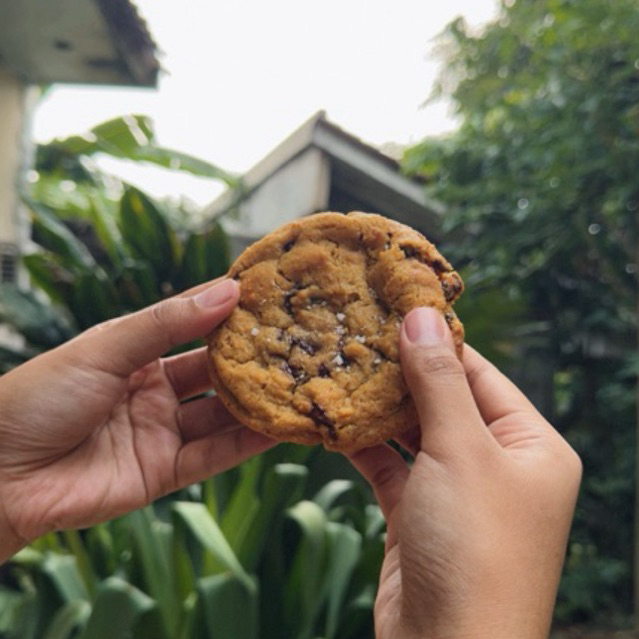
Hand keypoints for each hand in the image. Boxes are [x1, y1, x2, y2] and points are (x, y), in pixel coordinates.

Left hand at [0, 279, 275, 561]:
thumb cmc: (38, 396)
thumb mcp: (105, 347)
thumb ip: (167, 323)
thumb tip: (227, 290)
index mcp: (135, 353)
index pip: (194, 326)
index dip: (229, 312)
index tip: (271, 298)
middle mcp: (153, 390)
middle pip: (214, 372)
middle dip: (252, 359)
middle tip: (298, 344)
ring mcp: (161, 431)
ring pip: (221, 414)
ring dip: (257, 403)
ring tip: (302, 385)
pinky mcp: (164, 472)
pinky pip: (214, 454)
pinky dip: (247, 443)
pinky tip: (279, 427)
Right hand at [350, 307, 581, 638]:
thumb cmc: (473, 549)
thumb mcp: (461, 451)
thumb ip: (439, 381)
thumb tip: (423, 314)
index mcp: (531, 447)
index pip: (481, 374)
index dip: (439, 342)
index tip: (396, 310)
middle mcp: (499, 467)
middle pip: (446, 402)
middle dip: (403, 374)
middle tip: (360, 337)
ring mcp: (457, 492)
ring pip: (415, 434)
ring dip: (380, 409)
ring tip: (343, 370)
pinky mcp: (419, 516)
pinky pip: (392, 467)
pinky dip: (366, 446)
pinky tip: (337, 422)